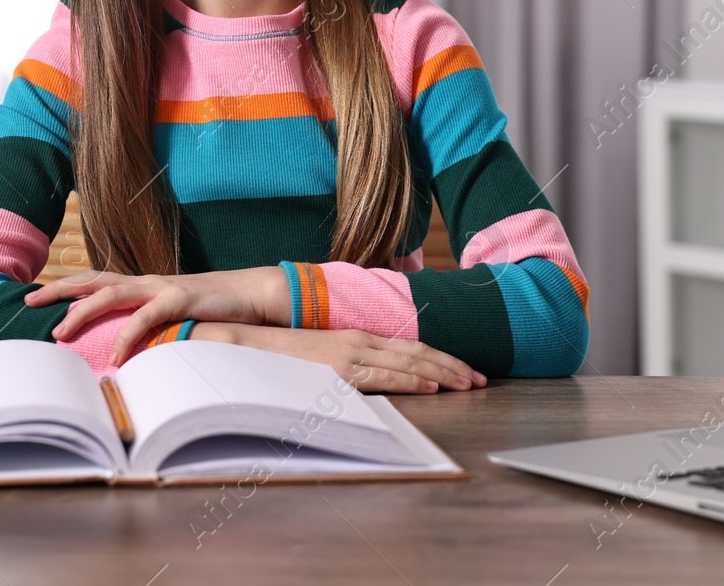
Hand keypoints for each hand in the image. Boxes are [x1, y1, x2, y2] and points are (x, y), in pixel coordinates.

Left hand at [25, 268, 290, 363]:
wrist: (248, 294)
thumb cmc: (208, 307)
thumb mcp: (170, 313)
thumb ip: (146, 322)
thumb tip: (119, 345)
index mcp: (141, 283)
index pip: (95, 279)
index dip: (65, 285)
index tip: (35, 295)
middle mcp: (145, 281)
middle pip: (93, 280)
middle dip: (60, 290)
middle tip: (30, 303)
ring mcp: (161, 287)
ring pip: (112, 292)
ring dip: (83, 310)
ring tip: (60, 331)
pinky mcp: (180, 299)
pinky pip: (147, 316)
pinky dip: (128, 334)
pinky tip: (115, 353)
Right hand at [191, 322, 486, 393]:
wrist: (241, 345)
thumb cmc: (279, 357)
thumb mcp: (319, 360)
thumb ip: (343, 367)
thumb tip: (364, 379)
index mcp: (355, 338)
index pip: (407, 348)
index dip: (439, 358)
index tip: (464, 370)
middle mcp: (358, 341)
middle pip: (417, 352)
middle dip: (453, 365)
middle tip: (482, 378)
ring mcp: (349, 353)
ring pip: (408, 362)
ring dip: (443, 372)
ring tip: (470, 382)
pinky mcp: (338, 369)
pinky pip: (384, 375)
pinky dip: (412, 379)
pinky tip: (433, 385)